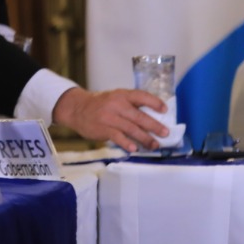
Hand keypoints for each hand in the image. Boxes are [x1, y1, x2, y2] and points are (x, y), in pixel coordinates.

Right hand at [52, 87, 169, 151]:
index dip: (155, 103)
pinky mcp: (103, 129)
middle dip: (155, 126)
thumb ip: (131, 104)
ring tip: (155, 144)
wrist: (77, 108)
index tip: (165, 110)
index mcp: (123, 95)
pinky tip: (135, 149)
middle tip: (166, 133)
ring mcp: (109, 118)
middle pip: (139, 116)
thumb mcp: (117, 97)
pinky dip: (127, 143)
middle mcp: (117, 105)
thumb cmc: (102, 104)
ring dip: (145, 138)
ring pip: (131, 129)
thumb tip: (153, 115)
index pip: (142, 96)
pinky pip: (117, 137)